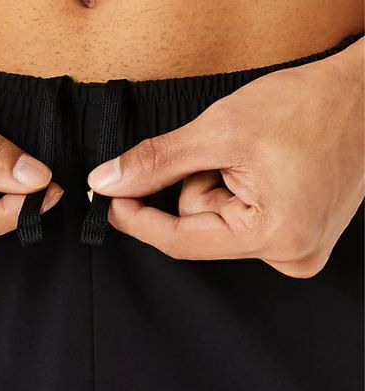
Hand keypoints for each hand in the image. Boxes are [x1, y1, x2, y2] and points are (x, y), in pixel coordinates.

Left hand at [87, 40, 363, 277]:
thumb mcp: (221, 129)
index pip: (181, 242)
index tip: (109, 201)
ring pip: (216, 224)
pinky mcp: (295, 237)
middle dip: (196, 186)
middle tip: (223, 151)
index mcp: (276, 236)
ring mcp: (295, 249)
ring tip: (252, 155)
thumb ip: (158, 161)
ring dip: (217, 186)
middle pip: (200, 230)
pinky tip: (259, 168)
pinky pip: (236, 221)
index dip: (138, 220)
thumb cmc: (312, 106)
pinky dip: (232, 192)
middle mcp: (290, 255)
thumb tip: (108, 183)